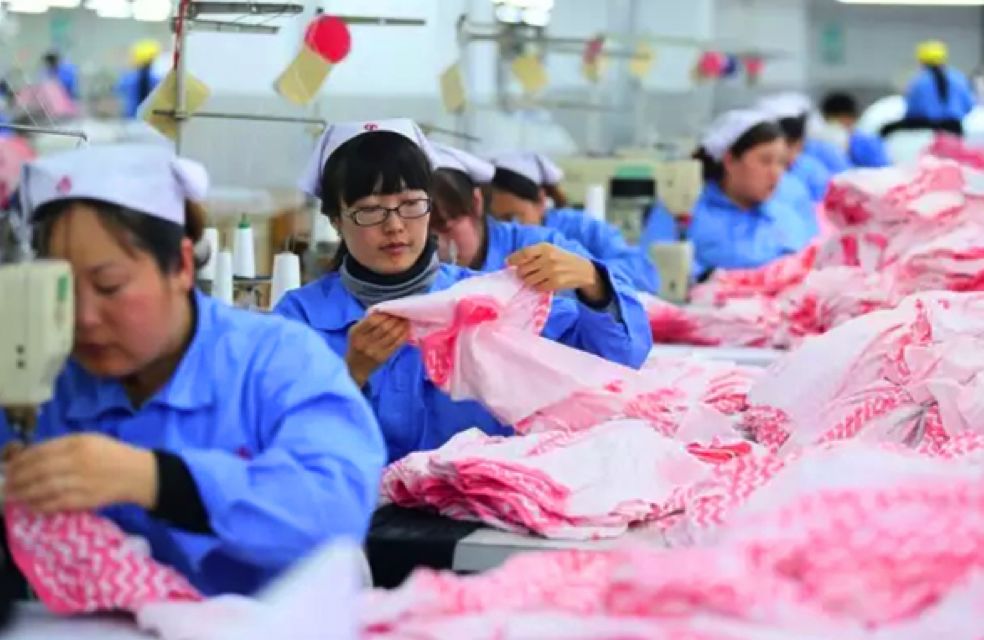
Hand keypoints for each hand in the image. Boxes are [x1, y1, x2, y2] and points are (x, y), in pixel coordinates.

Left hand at [4, 434, 156, 513]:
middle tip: (7, 485)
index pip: (40, 451)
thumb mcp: (91, 440)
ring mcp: (81, 481)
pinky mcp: (85, 500)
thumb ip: (63, 446)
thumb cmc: (113, 454)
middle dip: (18, 479)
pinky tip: (31, 507)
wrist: (139, 474)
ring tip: (13, 497)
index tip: (9, 467)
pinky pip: (56, 504)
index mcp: (78, 443)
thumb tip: (32, 457)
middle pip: (38, 471)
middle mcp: (78, 461)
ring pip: (43, 489)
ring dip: (24, 494)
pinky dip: (40, 506)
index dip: (21, 460)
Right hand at [346, 313, 410, 387]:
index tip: (391, 311)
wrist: (356, 368)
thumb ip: (367, 322)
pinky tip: (406, 330)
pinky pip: (396, 344)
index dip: (384, 314)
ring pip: (392, 335)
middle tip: (402, 314)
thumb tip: (385, 310)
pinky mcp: (383, 357)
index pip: (372, 320)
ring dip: (401, 326)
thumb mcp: (356, 332)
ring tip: (406, 321)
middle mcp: (364, 342)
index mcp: (356, 333)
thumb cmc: (357, 345)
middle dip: (395, 319)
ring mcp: (374, 351)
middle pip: (384, 327)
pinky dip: (403, 336)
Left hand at [506, 243, 608, 303]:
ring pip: (529, 280)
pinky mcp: (556, 282)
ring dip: (528, 281)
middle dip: (521, 273)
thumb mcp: (550, 250)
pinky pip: (538, 287)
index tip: (508, 263)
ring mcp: (552, 271)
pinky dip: (537, 287)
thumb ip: (533, 254)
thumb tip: (510, 262)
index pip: (524, 253)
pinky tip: (543, 283)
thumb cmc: (562, 259)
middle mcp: (548, 258)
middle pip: (523, 269)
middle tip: (524, 274)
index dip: (513, 259)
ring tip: (535, 279)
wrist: (583, 269)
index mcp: (545, 247)